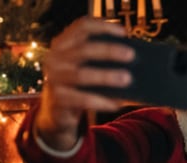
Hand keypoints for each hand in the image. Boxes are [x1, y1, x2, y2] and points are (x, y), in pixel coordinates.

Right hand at [36, 16, 133, 150]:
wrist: (58, 112)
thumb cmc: (78, 85)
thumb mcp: (86, 68)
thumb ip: (101, 61)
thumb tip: (132, 62)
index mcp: (63, 44)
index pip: (82, 27)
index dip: (102, 26)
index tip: (123, 32)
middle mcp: (55, 58)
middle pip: (84, 50)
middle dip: (109, 51)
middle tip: (131, 55)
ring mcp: (54, 78)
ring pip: (82, 75)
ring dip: (107, 76)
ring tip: (127, 79)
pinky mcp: (57, 99)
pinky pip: (82, 100)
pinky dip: (101, 102)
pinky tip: (116, 104)